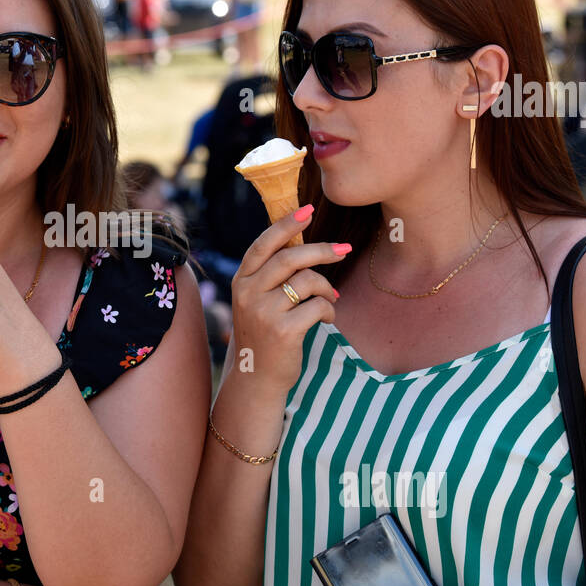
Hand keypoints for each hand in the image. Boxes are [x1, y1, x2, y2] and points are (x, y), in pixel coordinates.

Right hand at [229, 206, 346, 393]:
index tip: (308, 209)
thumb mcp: (257, 300)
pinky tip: (326, 318)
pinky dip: (328, 310)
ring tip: (330, 298)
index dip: (286, 224)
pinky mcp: (284, 330)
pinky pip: (318, 306)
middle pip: (291, 257)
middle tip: (344, 249)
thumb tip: (305, 244)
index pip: (264, 244)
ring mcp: (264, 312)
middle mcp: (248, 293)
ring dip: (326, 287)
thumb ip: (271, 274)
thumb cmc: (264, 333)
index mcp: (242, 280)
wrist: (257, 376)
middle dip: (322, 250)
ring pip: (307, 281)